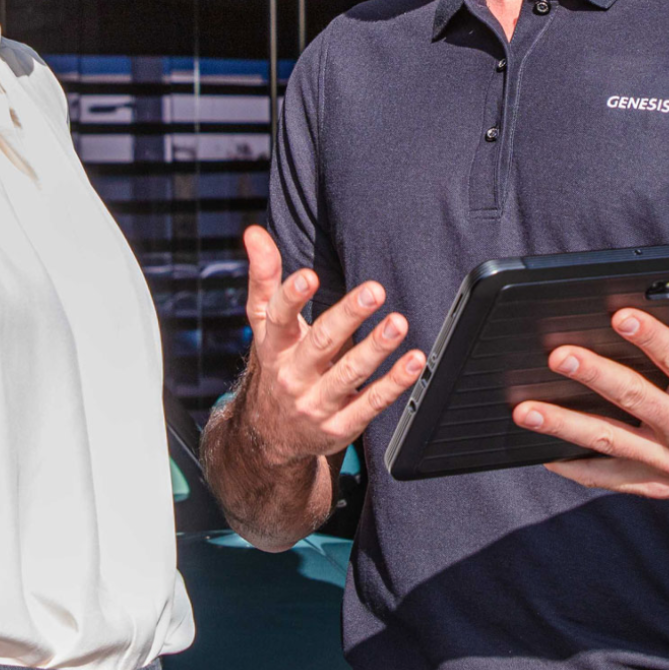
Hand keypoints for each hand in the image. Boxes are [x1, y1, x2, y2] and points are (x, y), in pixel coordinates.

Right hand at [233, 224, 424, 473]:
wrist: (270, 435)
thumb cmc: (278, 364)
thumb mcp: (265, 325)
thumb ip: (265, 279)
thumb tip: (254, 233)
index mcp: (274, 347)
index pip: (278, 319)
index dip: (291, 298)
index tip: (308, 276)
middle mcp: (293, 375)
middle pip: (320, 344)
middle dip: (347, 316)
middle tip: (374, 290)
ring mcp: (317, 403)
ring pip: (348, 375)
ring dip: (376, 349)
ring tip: (398, 324)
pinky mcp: (341, 425)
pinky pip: (371, 403)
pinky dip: (394, 384)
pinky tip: (414, 362)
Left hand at [516, 263, 668, 518]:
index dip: (651, 338)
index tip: (621, 316)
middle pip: (636, 401)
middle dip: (594, 377)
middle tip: (558, 356)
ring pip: (612, 444)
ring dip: (566, 427)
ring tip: (526, 409)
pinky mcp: (666, 484)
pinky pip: (615, 480)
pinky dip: (580, 470)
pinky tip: (544, 455)